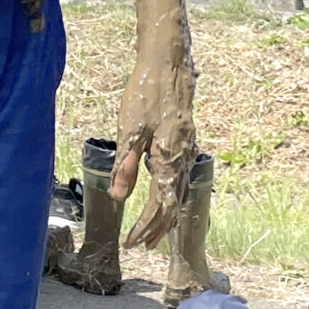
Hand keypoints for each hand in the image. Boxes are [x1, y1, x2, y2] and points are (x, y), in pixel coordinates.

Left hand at [110, 48, 197, 246]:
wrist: (168, 63)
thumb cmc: (146, 93)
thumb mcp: (129, 131)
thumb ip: (125, 166)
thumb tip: (119, 198)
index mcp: (170, 159)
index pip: (160, 206)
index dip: (145, 227)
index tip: (132, 242)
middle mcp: (184, 158)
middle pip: (174, 204)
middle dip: (157, 227)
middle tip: (142, 245)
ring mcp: (189, 149)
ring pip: (180, 191)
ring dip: (166, 213)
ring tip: (153, 230)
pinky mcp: (187, 140)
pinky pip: (182, 176)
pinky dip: (172, 194)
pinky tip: (163, 194)